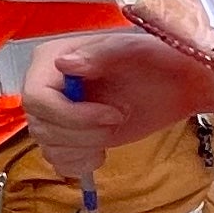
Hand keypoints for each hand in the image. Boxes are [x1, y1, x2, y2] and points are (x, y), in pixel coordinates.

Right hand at [20, 30, 213, 181]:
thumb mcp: (132, 49)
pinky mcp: (69, 137)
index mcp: (52, 59)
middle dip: (82, 134)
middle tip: (118, 120)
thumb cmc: (157, 59)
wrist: (176, 83)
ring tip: (113, 131)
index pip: (36, 98)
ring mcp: (56, 113)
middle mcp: (47, 86)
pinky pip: (57, 161)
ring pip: (47, 147)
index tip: (111, 114)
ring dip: (83, 148)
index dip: (71, 115)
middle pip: (40, 127)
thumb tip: (63, 64)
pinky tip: (101, 151)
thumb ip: (98, 53)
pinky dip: (79, 163)